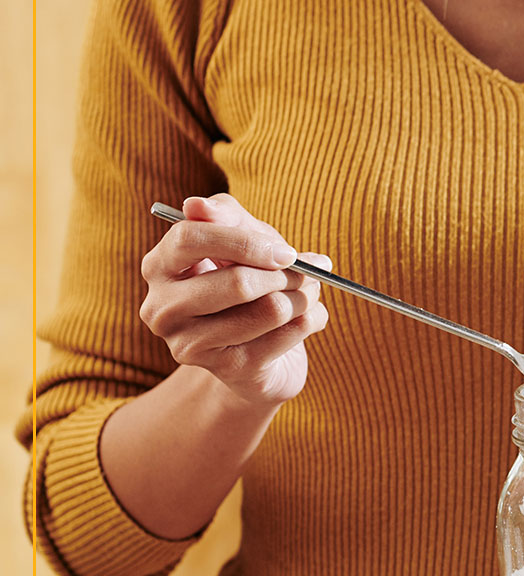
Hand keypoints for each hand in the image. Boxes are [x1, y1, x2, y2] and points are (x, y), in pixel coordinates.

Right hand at [139, 193, 330, 406]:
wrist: (256, 353)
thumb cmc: (246, 283)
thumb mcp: (240, 240)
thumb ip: (225, 216)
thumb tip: (197, 204)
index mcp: (159, 267)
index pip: (191, 239)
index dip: (245, 242)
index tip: (284, 251)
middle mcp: (162, 308)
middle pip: (238, 283)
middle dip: (287, 274)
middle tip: (309, 272)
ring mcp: (189, 344)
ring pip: (270, 310)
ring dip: (304, 297)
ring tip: (308, 293)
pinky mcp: (226, 370)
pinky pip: (288, 335)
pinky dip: (312, 319)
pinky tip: (310, 316)